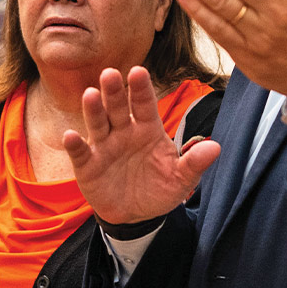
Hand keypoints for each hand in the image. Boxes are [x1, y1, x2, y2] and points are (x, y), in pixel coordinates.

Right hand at [62, 66, 221, 223]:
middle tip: (110, 74)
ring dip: (93, 110)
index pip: (144, 104)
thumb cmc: (159, 189)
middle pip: (117, 107)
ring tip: (90, 95)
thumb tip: (216, 147)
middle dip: (113, 91)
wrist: (137, 216)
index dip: (141, 88)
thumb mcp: (180, 180)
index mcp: (147, 129)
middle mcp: (123, 132)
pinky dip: (75, 145)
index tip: (138, 71)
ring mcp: (104, 147)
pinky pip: (81, 152)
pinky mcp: (88, 165)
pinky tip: (70, 136)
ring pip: (98, 123)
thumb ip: (194, 163)